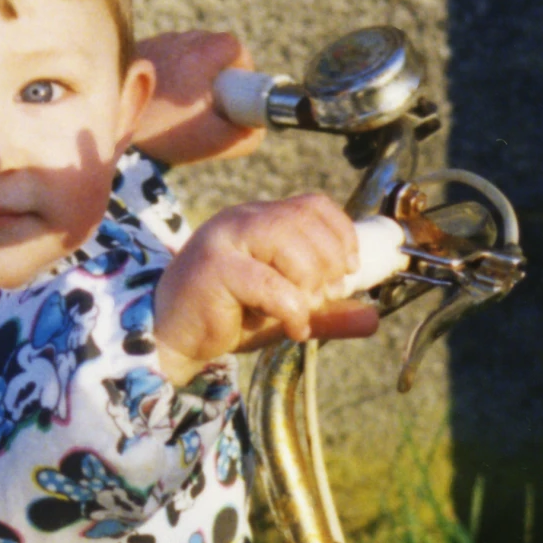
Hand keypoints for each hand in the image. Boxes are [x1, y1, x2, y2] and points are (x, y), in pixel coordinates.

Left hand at [129, 30, 266, 166]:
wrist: (105, 121)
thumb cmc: (161, 128)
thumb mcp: (212, 140)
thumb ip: (245, 136)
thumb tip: (256, 130)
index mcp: (204, 51)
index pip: (238, 53)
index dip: (242, 78)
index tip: (233, 100)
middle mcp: (181, 38)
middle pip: (213, 52)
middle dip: (216, 80)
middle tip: (208, 109)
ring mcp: (157, 42)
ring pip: (188, 57)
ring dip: (190, 80)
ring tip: (178, 110)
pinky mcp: (136, 51)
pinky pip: (164, 62)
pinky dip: (167, 81)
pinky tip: (156, 106)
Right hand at [151, 194, 380, 385]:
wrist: (171, 338)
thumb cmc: (225, 318)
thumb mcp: (286, 312)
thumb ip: (327, 312)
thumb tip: (372, 317)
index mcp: (259, 220)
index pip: (311, 204)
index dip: (341, 232)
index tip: (351, 269)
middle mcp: (241, 220)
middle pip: (303, 219)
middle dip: (330, 260)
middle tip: (330, 295)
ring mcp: (225, 240)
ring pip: (287, 240)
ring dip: (310, 279)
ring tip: (307, 309)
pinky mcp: (214, 269)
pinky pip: (268, 282)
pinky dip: (292, 308)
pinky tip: (293, 327)